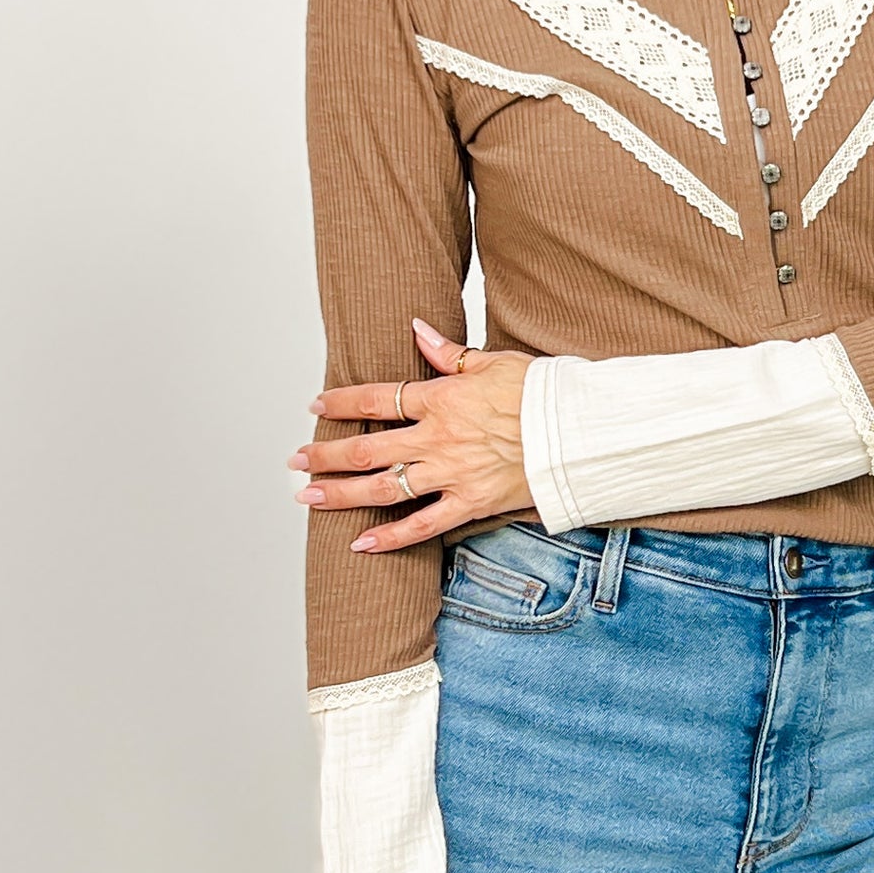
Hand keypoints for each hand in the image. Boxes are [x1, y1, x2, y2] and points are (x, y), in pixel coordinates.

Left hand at [288, 318, 534, 551]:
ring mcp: (451, 475)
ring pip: (382, 488)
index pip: (377, 398)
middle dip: (325, 454)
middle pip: (368, 449)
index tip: (315, 404)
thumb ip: (448, 352)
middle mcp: (437, 439)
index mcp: (441, 399)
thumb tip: (416, 328)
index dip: (341, 402)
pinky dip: (389, 538)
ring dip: (340, 494)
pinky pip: (422, 526)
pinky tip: (360, 544)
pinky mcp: (470, 504)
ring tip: (307, 497)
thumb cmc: (541, 393)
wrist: (578, 432)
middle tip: (295, 459)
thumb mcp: (494, 361)